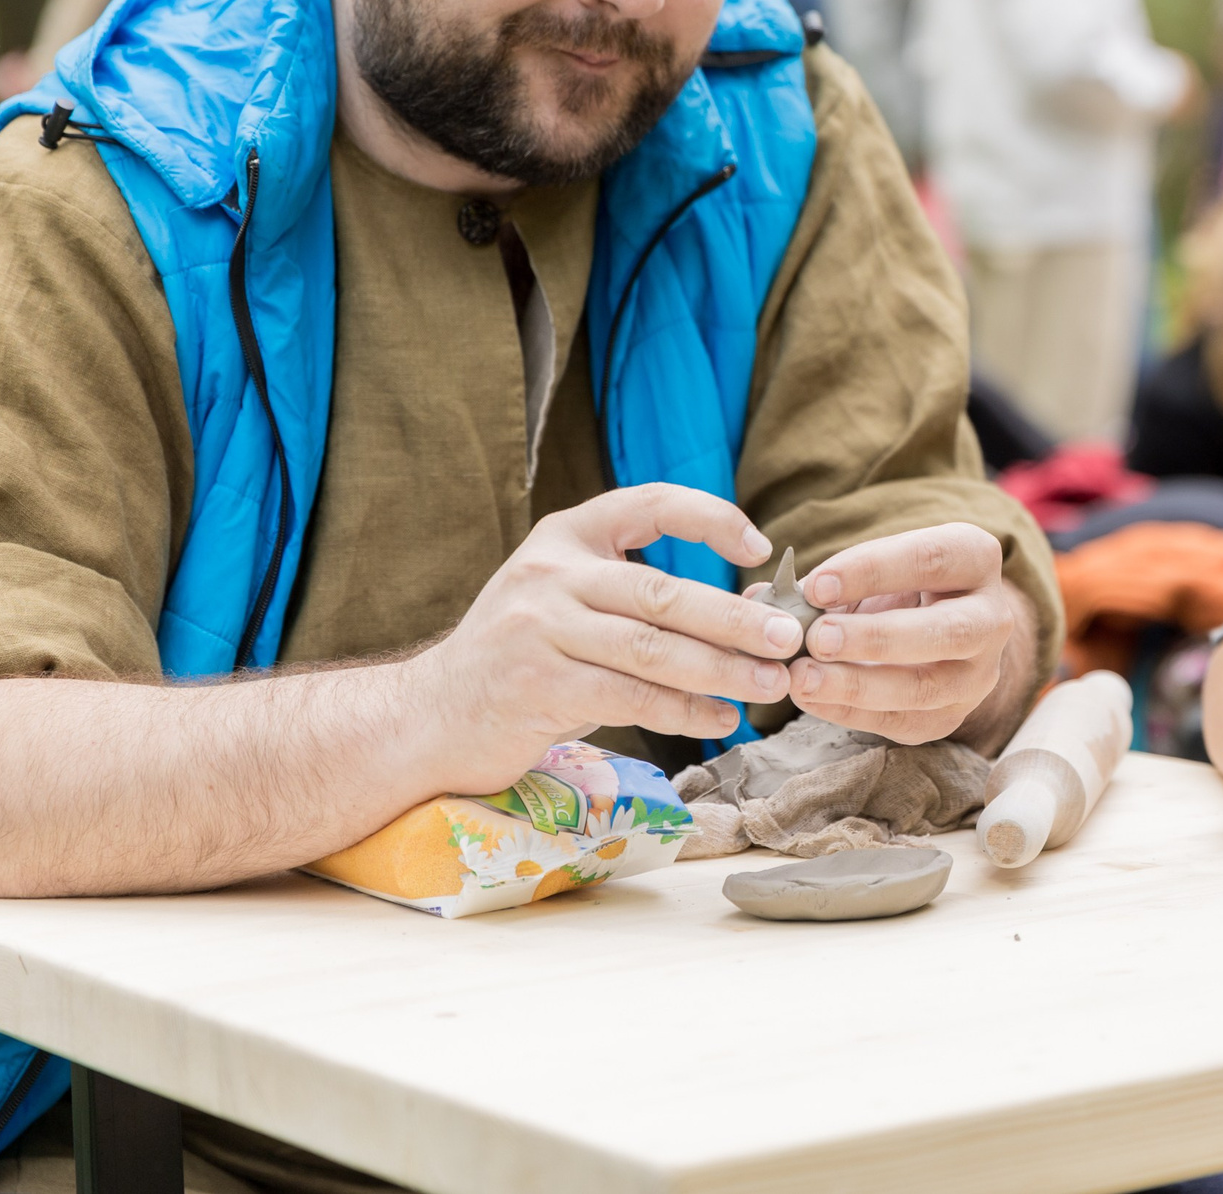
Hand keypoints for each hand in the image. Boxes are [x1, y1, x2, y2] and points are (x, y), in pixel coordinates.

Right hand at [406, 485, 804, 791]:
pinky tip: (720, 719)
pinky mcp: (538, 685)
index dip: (710, 517)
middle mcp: (551, 572)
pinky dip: (684, 710)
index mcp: (567, 535)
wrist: (432, 716)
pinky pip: (631, 697)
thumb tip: (756, 607)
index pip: (650, 502)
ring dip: (722, 670)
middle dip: (736, 618)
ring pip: (653, 648)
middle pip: (663, 591)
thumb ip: (650, 600)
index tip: (759, 545)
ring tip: (770, 685)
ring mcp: (540, 627)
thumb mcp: (577, 604)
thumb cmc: (527, 659)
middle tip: (790, 638)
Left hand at [777, 524, 1016, 744]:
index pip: (929, 559)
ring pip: (924, 687)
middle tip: (816, 638)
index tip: (816, 585)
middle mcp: (992, 618)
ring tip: (802, 678)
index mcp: (975, 558)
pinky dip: (851, 712)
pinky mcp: (952, 716)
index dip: (872, 571)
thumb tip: (761, 599)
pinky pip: (903, 721)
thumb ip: (823, 582)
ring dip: (857, 684)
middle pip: (943, 632)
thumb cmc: (895, 587)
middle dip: (875, 637)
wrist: (935, 628)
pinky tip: (812, 699)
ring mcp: (978, 674)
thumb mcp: (871, 570)